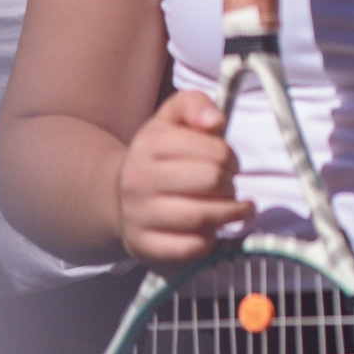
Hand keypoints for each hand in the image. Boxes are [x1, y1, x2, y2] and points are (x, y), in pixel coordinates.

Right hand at [116, 89, 253, 264]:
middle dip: (230, 186)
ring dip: (228, 214)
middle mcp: (138, 180)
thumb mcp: (172, 118)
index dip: (231, 159)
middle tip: (228, 187)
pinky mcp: (144, 246)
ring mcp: (138, 215)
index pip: (215, 152)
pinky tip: (211, 231)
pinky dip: (209, 241)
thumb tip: (215, 121)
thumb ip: (196, 105)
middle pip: (212, 183)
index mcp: (149, 144)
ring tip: (232, 209)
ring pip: (203, 218)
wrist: (121, 195)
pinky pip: (190, 248)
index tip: (229, 164)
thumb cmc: (160, 155)